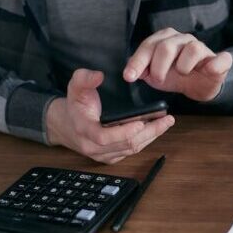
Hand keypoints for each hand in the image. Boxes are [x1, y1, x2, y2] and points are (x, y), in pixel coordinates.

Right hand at [46, 69, 174, 163]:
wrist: (66, 125)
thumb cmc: (74, 105)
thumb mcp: (75, 87)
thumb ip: (84, 78)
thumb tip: (98, 75)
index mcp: (84, 131)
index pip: (104, 138)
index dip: (123, 132)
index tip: (140, 123)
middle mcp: (94, 147)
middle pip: (126, 145)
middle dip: (149, 132)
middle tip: (166, 120)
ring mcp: (103, 155)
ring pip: (131, 149)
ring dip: (151, 136)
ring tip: (166, 122)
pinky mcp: (111, 157)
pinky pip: (131, 152)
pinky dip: (146, 140)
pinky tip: (157, 129)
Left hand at [123, 27, 232, 101]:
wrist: (200, 85)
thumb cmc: (177, 76)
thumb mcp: (155, 75)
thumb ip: (142, 71)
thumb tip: (133, 72)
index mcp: (166, 39)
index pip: (149, 46)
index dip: (138, 62)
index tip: (129, 76)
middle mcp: (184, 39)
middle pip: (167, 47)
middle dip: (158, 67)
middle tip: (159, 79)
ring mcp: (203, 48)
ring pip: (193, 49)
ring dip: (183, 66)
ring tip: (182, 74)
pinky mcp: (220, 60)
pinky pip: (221, 59)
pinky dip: (214, 65)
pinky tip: (207, 70)